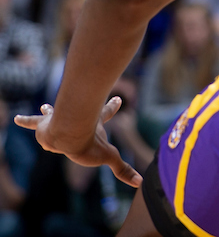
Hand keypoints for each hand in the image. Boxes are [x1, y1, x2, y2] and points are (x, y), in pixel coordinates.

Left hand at [14, 97, 142, 187]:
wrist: (68, 135)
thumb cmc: (88, 145)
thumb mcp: (109, 158)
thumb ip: (123, 170)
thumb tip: (140, 182)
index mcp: (93, 125)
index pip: (105, 114)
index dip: (112, 107)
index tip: (118, 98)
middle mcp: (78, 120)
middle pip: (80, 112)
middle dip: (86, 107)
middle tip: (86, 101)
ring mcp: (61, 121)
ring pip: (55, 114)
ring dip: (49, 110)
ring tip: (43, 106)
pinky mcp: (44, 126)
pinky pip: (33, 123)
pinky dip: (25, 121)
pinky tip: (16, 119)